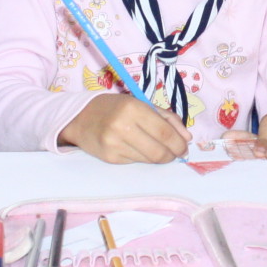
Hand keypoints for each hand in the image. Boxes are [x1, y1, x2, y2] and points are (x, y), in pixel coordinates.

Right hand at [59, 93, 191, 164]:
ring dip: (159, 157)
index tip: (184, 147)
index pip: (164, 132)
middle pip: (158, 151)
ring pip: (149, 159)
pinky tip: (138, 149)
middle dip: (172, 155)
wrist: (80, 118)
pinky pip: (136, 162)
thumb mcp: (140, 104)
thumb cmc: (115, 108)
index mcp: (133, 108)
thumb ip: (166, 118)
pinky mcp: (109, 158)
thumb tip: (186, 138)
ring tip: (158, 149)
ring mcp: (114, 144)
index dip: (178, 143)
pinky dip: (143, 158)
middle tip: (176, 154)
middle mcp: (122, 126)